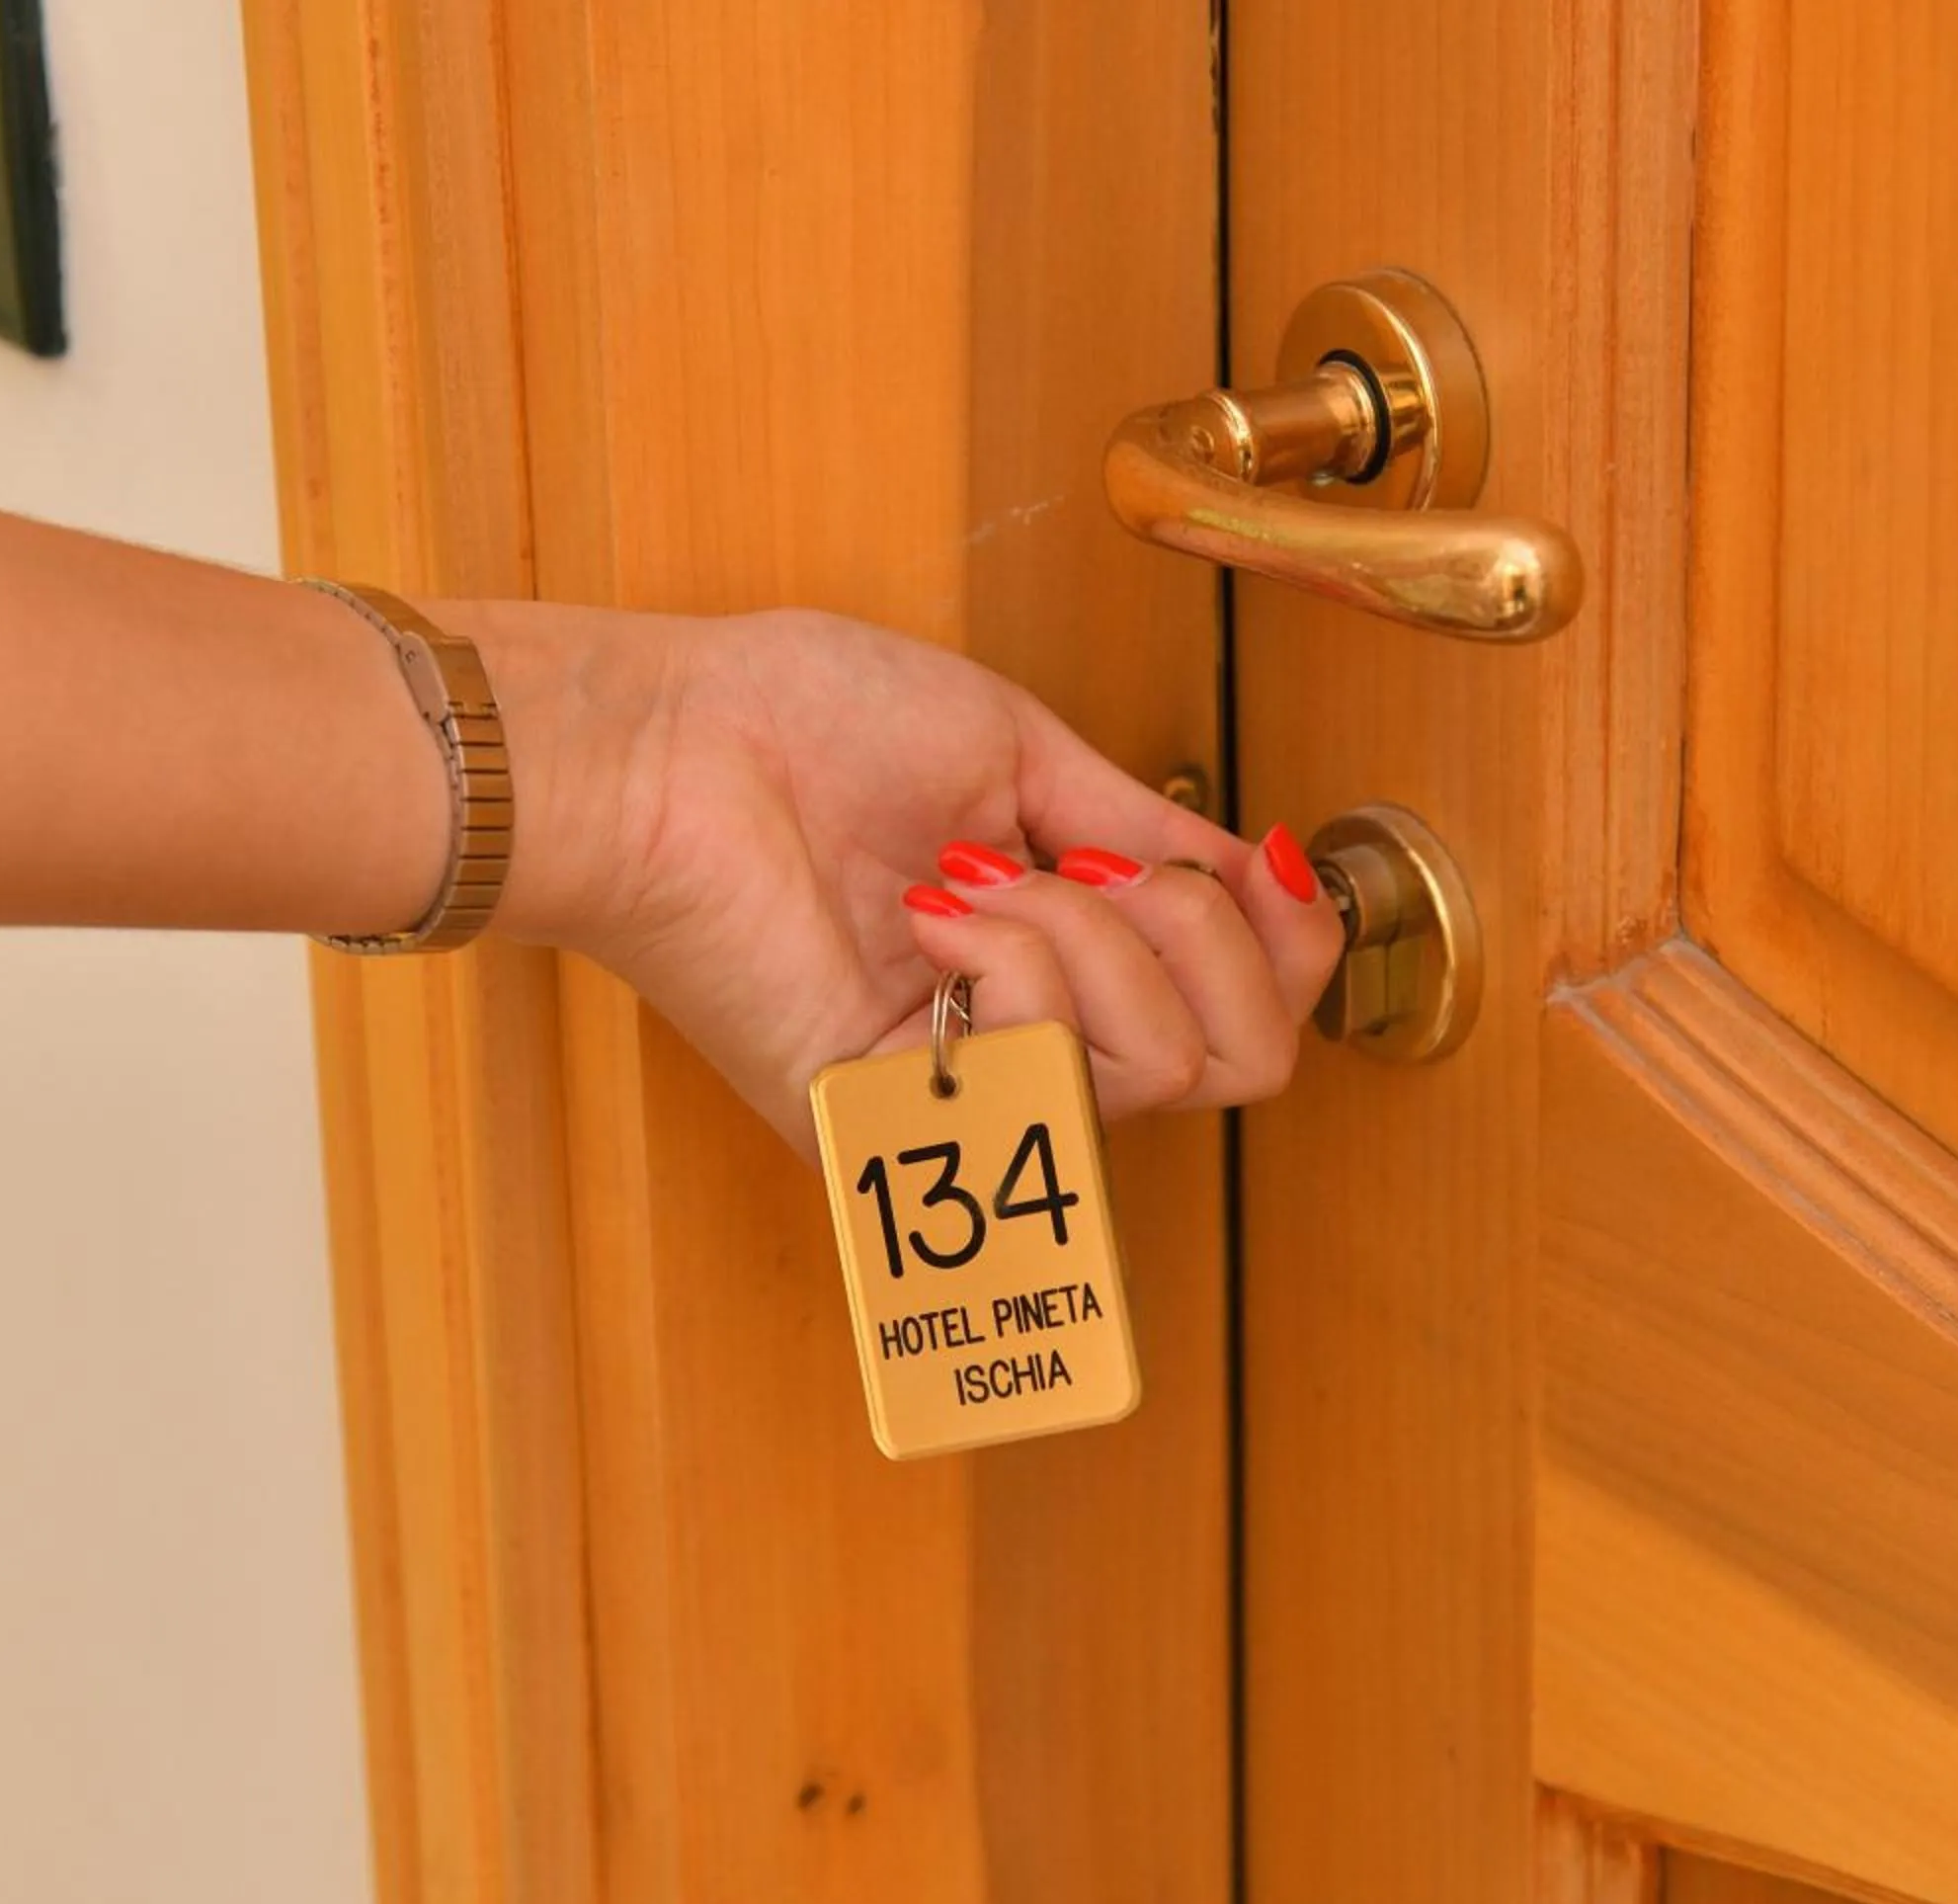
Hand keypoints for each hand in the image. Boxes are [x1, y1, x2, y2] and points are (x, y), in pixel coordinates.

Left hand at [445, 601, 1343, 1153]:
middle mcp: (1023, 1044)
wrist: (665, 743)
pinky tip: (929, 909)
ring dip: (1096, 940)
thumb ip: (1148, 833)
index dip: (1293, 941)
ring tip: (975, 877)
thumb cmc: (802, 722)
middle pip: (1245, 1066)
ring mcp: (963, 1094)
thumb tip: (1268, 874)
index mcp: (1057, 961)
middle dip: (1208, 938)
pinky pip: (1050, 1078)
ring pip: (1163, 1070)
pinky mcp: (896, 1127)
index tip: (1254, 856)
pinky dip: (1019, 964)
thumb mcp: (1020, 755)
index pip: (1249, 1015)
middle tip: (1098, 865)